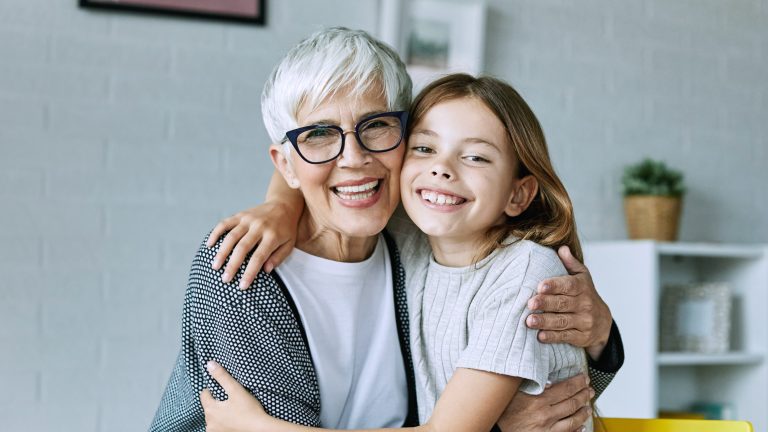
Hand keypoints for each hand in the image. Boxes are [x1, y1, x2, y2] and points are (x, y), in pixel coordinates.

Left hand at [200, 360, 269, 431]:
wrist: (260, 429)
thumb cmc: (249, 410)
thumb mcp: (236, 390)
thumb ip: (222, 376)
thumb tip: (209, 364)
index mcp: (210, 409)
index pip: (204, 395)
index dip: (212, 390)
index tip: (224, 390)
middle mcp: (209, 422)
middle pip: (208, 407)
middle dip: (216, 402)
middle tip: (230, 400)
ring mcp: (214, 431)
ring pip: (213, 418)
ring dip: (219, 414)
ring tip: (233, 410)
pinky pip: (217, 427)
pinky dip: (222, 423)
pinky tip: (233, 420)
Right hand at [206, 201, 299, 288]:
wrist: (283, 205)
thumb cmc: (286, 229)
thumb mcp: (289, 244)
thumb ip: (278, 257)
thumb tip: (266, 271)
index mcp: (272, 236)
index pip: (259, 257)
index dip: (250, 272)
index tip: (242, 286)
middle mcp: (259, 227)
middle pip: (243, 248)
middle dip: (233, 265)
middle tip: (225, 279)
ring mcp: (248, 219)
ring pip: (231, 236)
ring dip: (222, 252)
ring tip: (215, 266)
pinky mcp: (240, 215)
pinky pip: (225, 223)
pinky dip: (215, 233)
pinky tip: (209, 245)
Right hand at [497, 374, 593, 431]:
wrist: (496, 430)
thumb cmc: (502, 412)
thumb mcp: (514, 393)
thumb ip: (530, 385)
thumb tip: (546, 380)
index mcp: (538, 400)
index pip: (565, 389)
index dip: (577, 382)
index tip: (584, 378)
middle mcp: (546, 415)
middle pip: (572, 403)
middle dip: (584, 395)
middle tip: (590, 390)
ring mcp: (547, 429)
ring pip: (573, 420)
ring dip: (583, 412)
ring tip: (588, 406)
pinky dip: (577, 430)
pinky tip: (581, 427)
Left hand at [525, 245, 611, 359]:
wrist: (603, 322)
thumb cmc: (585, 294)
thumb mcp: (582, 277)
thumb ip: (571, 263)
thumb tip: (562, 248)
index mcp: (582, 287)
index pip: (568, 285)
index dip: (554, 286)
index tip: (540, 286)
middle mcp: (585, 304)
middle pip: (563, 304)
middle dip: (546, 304)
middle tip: (530, 304)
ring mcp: (584, 322)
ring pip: (562, 321)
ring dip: (545, 322)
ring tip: (529, 321)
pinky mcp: (581, 337)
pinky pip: (565, 337)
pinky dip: (552, 337)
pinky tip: (540, 336)